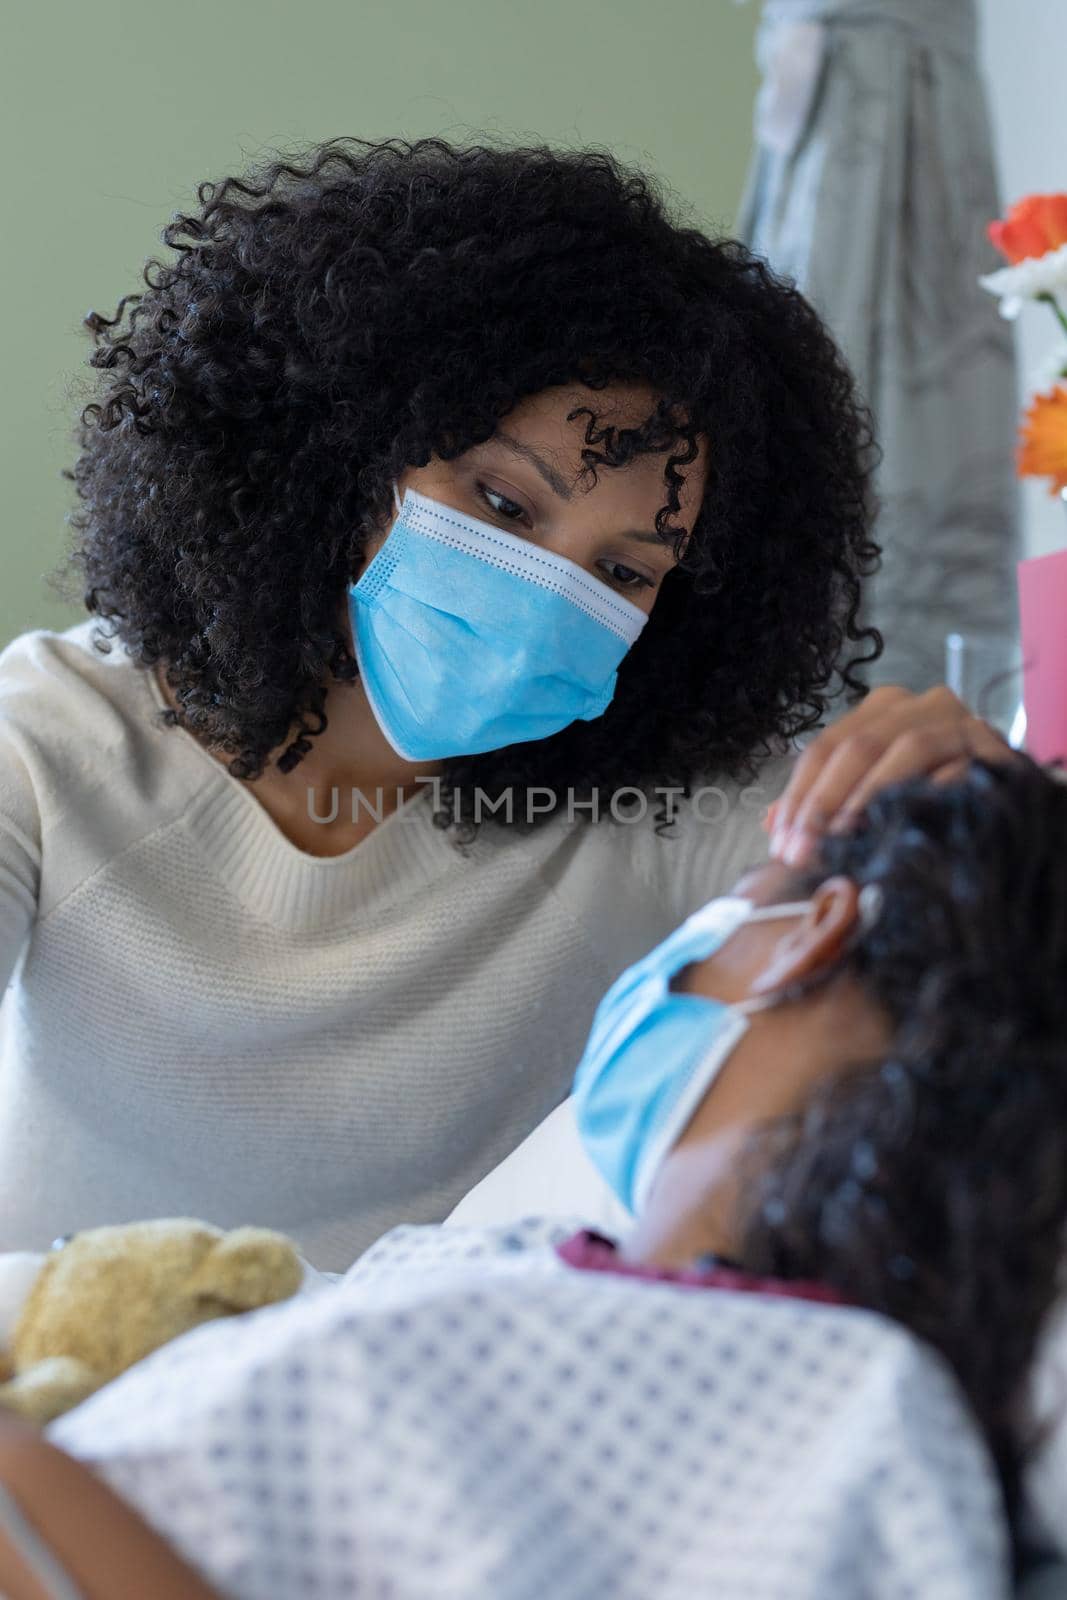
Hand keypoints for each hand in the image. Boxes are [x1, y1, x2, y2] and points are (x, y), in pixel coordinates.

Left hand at [764, 685, 1012, 866]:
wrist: (1012, 797)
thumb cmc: (938, 796)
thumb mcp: (875, 795)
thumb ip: (826, 804)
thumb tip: (772, 823)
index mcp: (881, 711)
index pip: (824, 748)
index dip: (797, 797)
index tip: (780, 844)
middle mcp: (918, 705)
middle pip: (855, 747)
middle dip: (821, 803)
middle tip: (801, 853)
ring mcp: (957, 721)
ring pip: (902, 749)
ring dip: (866, 798)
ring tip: (841, 840)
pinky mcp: (992, 745)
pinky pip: (955, 767)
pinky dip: (924, 797)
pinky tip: (902, 827)